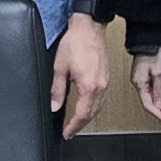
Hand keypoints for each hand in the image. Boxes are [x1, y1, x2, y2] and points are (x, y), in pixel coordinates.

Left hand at [51, 14, 114, 136]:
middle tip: (71, 131)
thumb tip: (54, 106)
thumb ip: (57, 90)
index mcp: (89, 86)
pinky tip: (87, 107)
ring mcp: (105, 82)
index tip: (67, 133)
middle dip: (81, 125)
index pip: (82, 114)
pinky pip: (102, 98)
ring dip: (88, 117)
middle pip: (92, 114)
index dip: (74, 126)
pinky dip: (94, 107)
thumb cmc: (75, 43)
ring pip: (99, 107)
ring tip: (77, 123)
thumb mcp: (60, 67)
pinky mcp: (106, 77)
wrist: (89, 28)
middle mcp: (100, 86)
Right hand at [131, 49, 160, 124]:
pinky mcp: (149, 77)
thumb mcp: (158, 73)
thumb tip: (159, 105)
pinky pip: (157, 90)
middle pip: (153, 102)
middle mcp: (140, 83)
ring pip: (157, 97)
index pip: (149, 105)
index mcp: (139, 83)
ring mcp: (144, 80)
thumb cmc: (151, 53)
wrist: (150, 40)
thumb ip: (158, 90)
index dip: (159, 114)